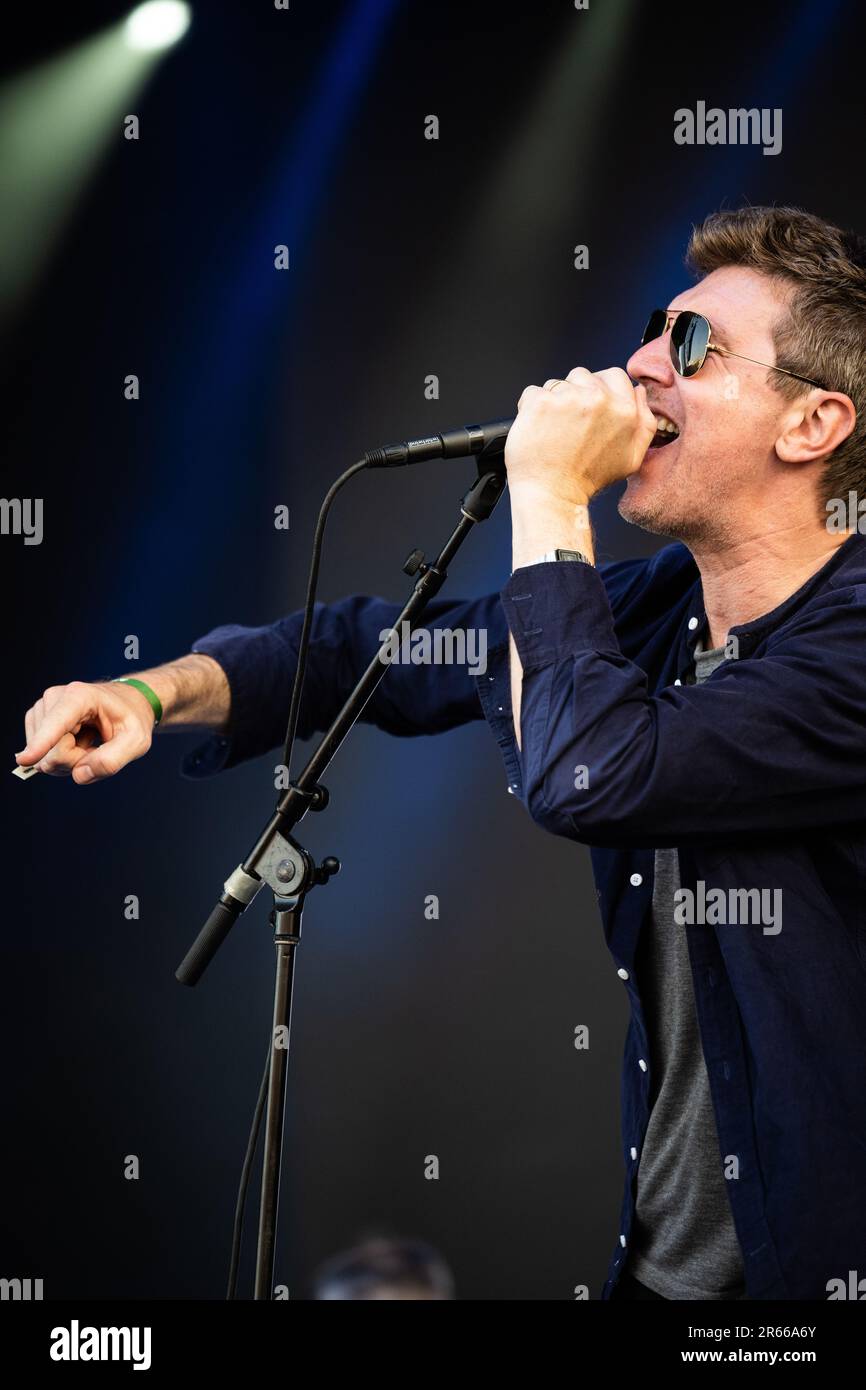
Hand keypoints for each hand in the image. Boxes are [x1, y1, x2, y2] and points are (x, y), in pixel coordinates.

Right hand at [16, 680, 158, 783]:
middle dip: (76, 760)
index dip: (41, 743)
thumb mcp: (137, 741)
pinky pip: (42, 755)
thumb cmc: (132, 719)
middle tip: (98, 747)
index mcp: (80, 696)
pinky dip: (62, 757)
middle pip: (53, 751)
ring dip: (70, 759)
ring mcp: (42, 708)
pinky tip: (78, 744)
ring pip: (45, 756)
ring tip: (89, 742)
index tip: (25, 760)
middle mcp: (54, 698)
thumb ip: (112, 761)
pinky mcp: (37, 720)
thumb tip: (79, 775)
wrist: (127, 704)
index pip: (56, 724)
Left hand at [505, 366, 656, 504]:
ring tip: (554, 428)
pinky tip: (538, 429)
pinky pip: (533, 392)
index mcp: (624, 410)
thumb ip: (644, 422)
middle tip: (570, 424)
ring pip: (557, 383)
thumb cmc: (587, 479)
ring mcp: (568, 397)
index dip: (600, 389)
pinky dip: (531, 408)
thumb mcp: (632, 457)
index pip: (614, 376)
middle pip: (584, 376)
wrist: (553, 493)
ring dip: (554, 400)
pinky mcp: (541, 401)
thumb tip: (639, 392)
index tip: (589, 407)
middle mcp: (599, 399)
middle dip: (576, 394)